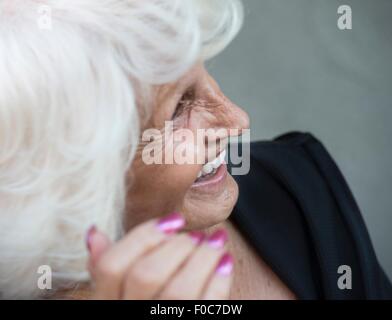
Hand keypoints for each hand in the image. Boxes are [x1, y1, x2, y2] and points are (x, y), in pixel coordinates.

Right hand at [86, 212, 232, 298]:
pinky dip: (219, 279)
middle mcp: (128, 316)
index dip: (143, 236)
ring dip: (202, 258)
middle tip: (196, 235)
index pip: (110, 265)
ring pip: (178, 291)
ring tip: (214, 242)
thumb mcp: (116, 292)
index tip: (174, 220)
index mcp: (106, 302)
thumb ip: (106, 268)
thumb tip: (94, 232)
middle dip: (177, 246)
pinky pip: (207, 306)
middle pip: (145, 275)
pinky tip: (225, 262)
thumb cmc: (145, 302)